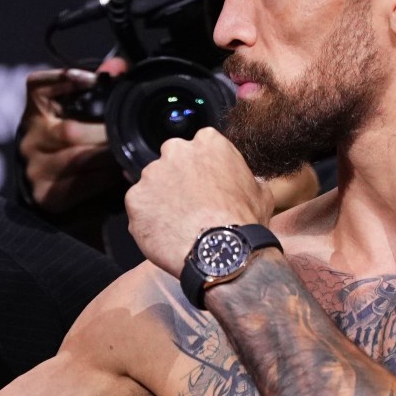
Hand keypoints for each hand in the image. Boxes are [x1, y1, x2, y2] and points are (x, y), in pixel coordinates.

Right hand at [20, 67, 122, 214]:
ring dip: (108, 157)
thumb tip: (117, 66)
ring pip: (77, 158)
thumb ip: (98, 89)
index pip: (37, 86)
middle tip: (127, 133)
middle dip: (105, 132)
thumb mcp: (81, 116)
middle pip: (70, 130)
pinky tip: (115, 175)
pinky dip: (104, 178)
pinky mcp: (46, 195)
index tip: (93, 80)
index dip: (62, 79)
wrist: (61, 198)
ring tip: (125, 154)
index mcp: (36, 113)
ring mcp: (35, 169)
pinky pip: (80, 184)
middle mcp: (30, 140)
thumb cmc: (76, 149)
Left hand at [123, 126, 271, 275]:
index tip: (205, 187)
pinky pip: (139, 208)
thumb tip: (249, 182)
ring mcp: (152, 174)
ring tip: (178, 224)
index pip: (200, 148)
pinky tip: (166, 234)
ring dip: (162, 200)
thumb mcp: (261, 193)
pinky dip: (148, 220)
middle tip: (190, 206)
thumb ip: (247, 179)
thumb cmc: (243, 223)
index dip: (202, 170)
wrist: (220, 253)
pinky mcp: (135, 198)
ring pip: (153, 185)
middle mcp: (176, 150)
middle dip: (178, 180)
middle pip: (172, 162)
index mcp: (208, 142)